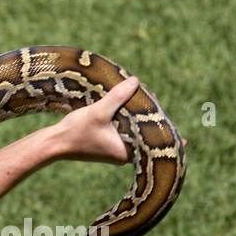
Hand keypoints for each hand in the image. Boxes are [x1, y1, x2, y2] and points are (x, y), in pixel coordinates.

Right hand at [51, 76, 186, 164]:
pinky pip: (123, 135)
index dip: (167, 143)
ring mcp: (112, 150)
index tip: (182, 141)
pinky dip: (127, 125)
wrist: (53, 145)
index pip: (153, 147)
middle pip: (145, 140)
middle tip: (161, 112)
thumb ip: (117, 97)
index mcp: (125, 151)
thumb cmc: (76, 132)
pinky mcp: (104, 146)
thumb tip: (136, 81)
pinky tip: (127, 113)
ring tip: (148, 108)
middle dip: (153, 127)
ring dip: (139, 124)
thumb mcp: (98, 112)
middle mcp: (121, 154)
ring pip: (133, 137)